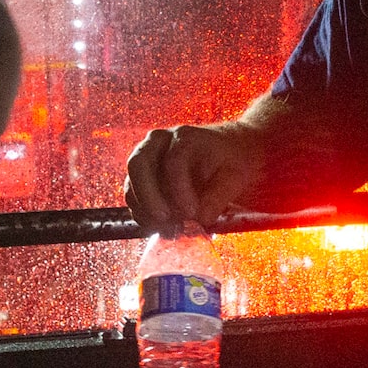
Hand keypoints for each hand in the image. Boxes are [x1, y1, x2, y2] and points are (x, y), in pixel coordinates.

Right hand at [124, 121, 267, 232]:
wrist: (225, 154)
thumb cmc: (230, 162)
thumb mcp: (236, 176)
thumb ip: (219, 197)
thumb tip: (199, 218)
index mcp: (185, 137)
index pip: (173, 161)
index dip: (179, 190)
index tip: (191, 213)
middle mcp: (158, 143)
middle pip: (139, 165)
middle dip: (149, 197)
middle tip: (165, 221)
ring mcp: (146, 159)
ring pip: (131, 184)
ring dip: (145, 210)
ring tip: (169, 229)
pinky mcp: (140, 179)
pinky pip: (133, 198)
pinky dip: (143, 216)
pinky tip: (163, 228)